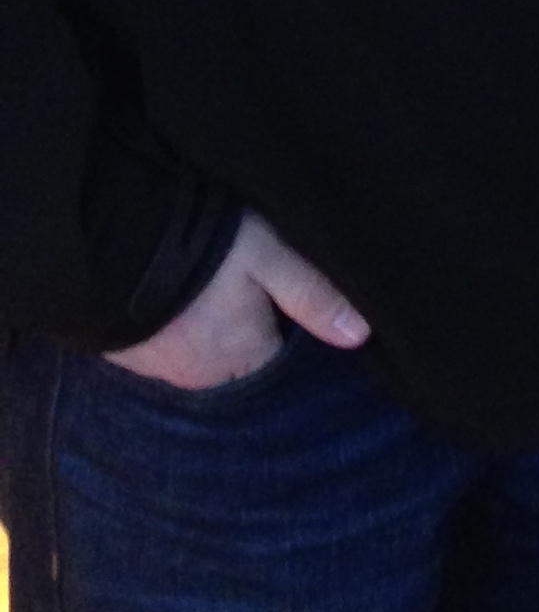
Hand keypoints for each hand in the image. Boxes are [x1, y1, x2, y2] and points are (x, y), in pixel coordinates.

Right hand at [103, 207, 368, 388]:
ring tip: (221, 290)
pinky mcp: (126, 349)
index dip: (295, 339)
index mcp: (241, 360)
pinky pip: (166, 344)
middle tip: (259, 294)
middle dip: (254, 335)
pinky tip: (183, 296)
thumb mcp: (270, 257)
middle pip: (242, 363)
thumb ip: (314, 295)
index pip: (282, 366)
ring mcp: (157, 366)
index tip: (299, 311)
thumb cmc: (200, 245)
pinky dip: (179, 325)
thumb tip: (360, 336)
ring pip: (203, 354)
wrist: (106, 235)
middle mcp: (198, 376)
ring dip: (214, 330)